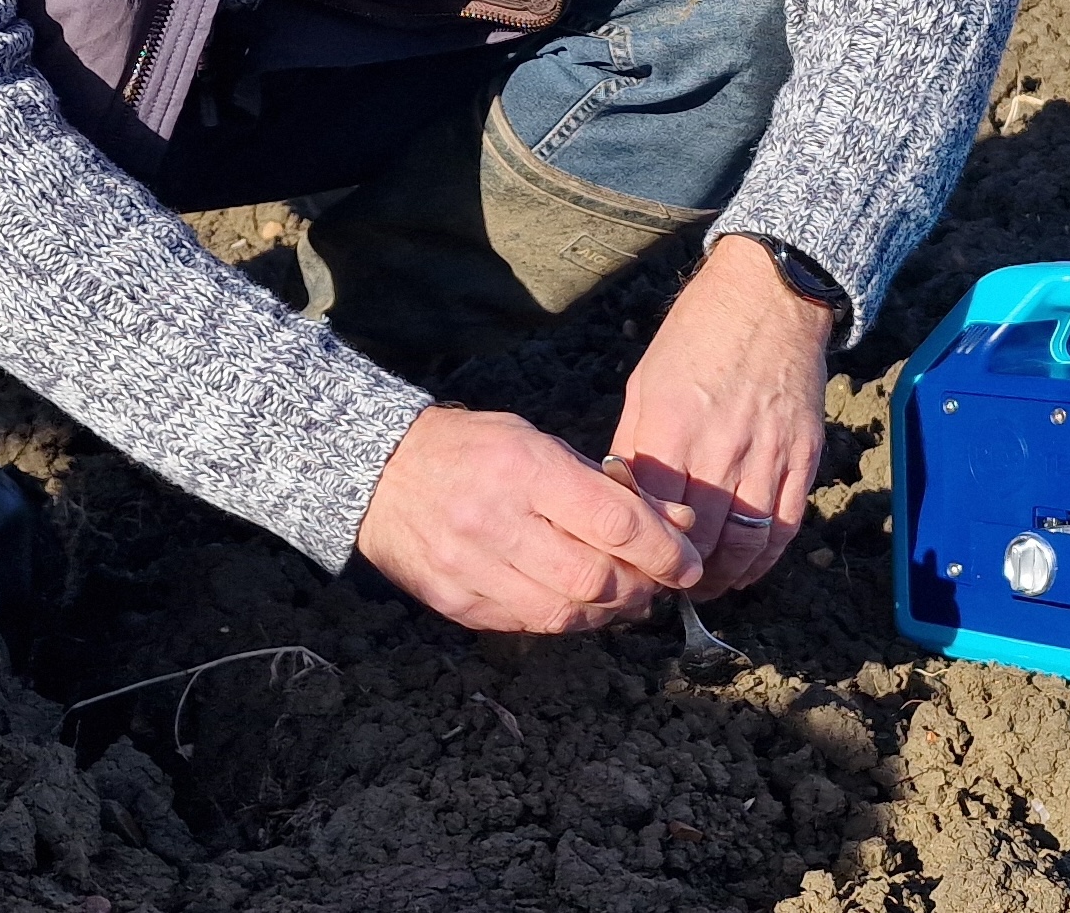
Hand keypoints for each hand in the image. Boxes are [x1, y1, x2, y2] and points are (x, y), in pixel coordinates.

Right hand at [357, 406, 702, 633]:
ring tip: (623, 597)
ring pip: (564, 613)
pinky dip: (564, 619)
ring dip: (607, 612)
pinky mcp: (456, 602)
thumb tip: (674, 523)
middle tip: (657, 583)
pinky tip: (576, 603)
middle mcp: (497, 520)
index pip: (614, 523)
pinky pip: (527, 625)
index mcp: (525, 469)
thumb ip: (603, 486)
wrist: (381, 472)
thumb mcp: (537, 443)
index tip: (687, 563)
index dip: (663, 550)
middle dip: (640, 588)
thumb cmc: (472, 449)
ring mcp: (471, 567)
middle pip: (594, 578)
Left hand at [609, 234, 833, 598]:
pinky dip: (765, 560)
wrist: (768, 296)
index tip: (634, 567)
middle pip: (700, 540)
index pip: (652, 514)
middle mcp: (720, 445)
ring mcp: (767, 454)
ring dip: (723, 578)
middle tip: (666, 588)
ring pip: (745, 545)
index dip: (642, 551)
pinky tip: (745, 569)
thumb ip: (636, 446)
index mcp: (671, 425)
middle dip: (680, 574)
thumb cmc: (697, 336)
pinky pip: (785, 527)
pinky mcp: (803, 457)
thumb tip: (620, 503)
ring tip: (704, 586)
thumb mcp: (645, 383)